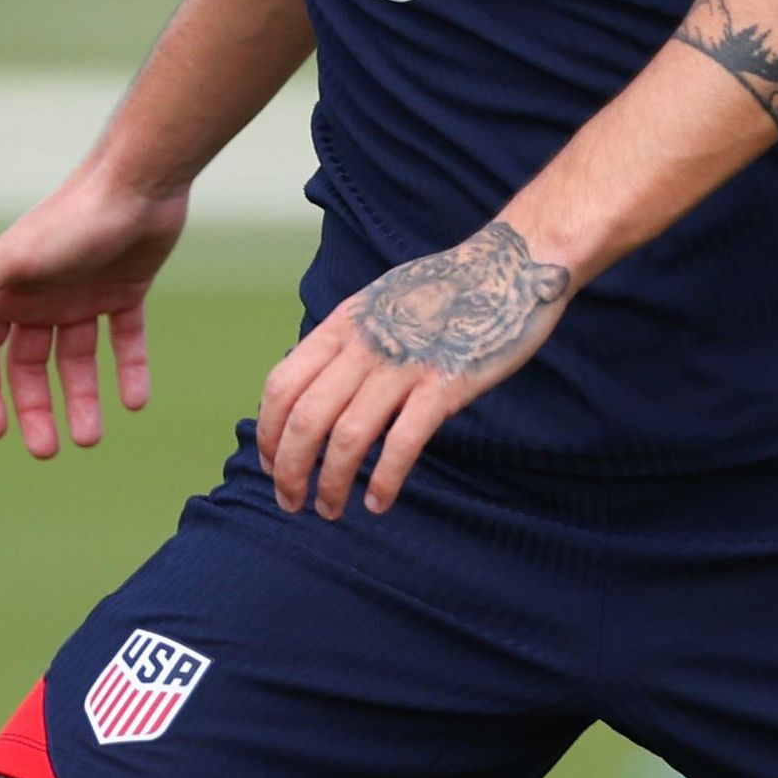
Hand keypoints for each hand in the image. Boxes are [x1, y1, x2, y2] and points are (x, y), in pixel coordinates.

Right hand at [0, 171, 185, 456]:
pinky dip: (128, 368)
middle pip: (29, 365)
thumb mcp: (18, 259)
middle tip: (47, 451)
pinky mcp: (124, 289)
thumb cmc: (75, 218)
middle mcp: (42, 296)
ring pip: (77, 358)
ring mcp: (83, 294)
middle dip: (34, 408)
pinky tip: (134, 402)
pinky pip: (123, 338)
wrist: (140, 181)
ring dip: (82, 399)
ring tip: (90, 439)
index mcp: (9, 291)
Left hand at [257, 220, 573, 519]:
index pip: (283, 385)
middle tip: (292, 502)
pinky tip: (379, 502)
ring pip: (347, 436)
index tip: (272, 465)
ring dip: (331, 483)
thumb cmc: (444, 292)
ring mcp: (405, 364)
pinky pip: (404, 442)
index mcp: (343, 324)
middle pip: (306, 418)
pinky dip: (385, 479)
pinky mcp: (446, 385)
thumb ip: (345, 344)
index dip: (270, 433)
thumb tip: (314, 389)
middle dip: (290, 470)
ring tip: (330, 509)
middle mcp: (365, 344)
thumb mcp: (378, 305)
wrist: (508, 268)